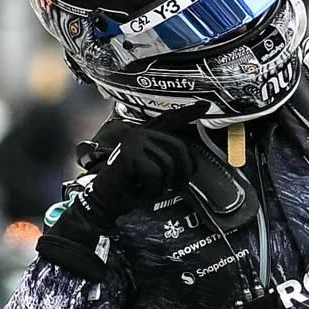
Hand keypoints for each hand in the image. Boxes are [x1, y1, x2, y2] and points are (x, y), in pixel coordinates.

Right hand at [38, 103, 202, 277]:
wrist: (103, 203)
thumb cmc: (129, 190)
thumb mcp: (153, 173)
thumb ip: (168, 163)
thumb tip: (192, 163)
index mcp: (145, 134)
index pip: (170, 120)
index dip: (188, 113)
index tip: (204, 105)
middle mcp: (139, 132)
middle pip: (178, 148)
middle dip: (183, 173)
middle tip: (176, 188)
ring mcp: (133, 141)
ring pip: (168, 165)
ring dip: (162, 185)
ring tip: (148, 189)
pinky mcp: (128, 153)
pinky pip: (156, 173)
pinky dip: (152, 189)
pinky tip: (139, 190)